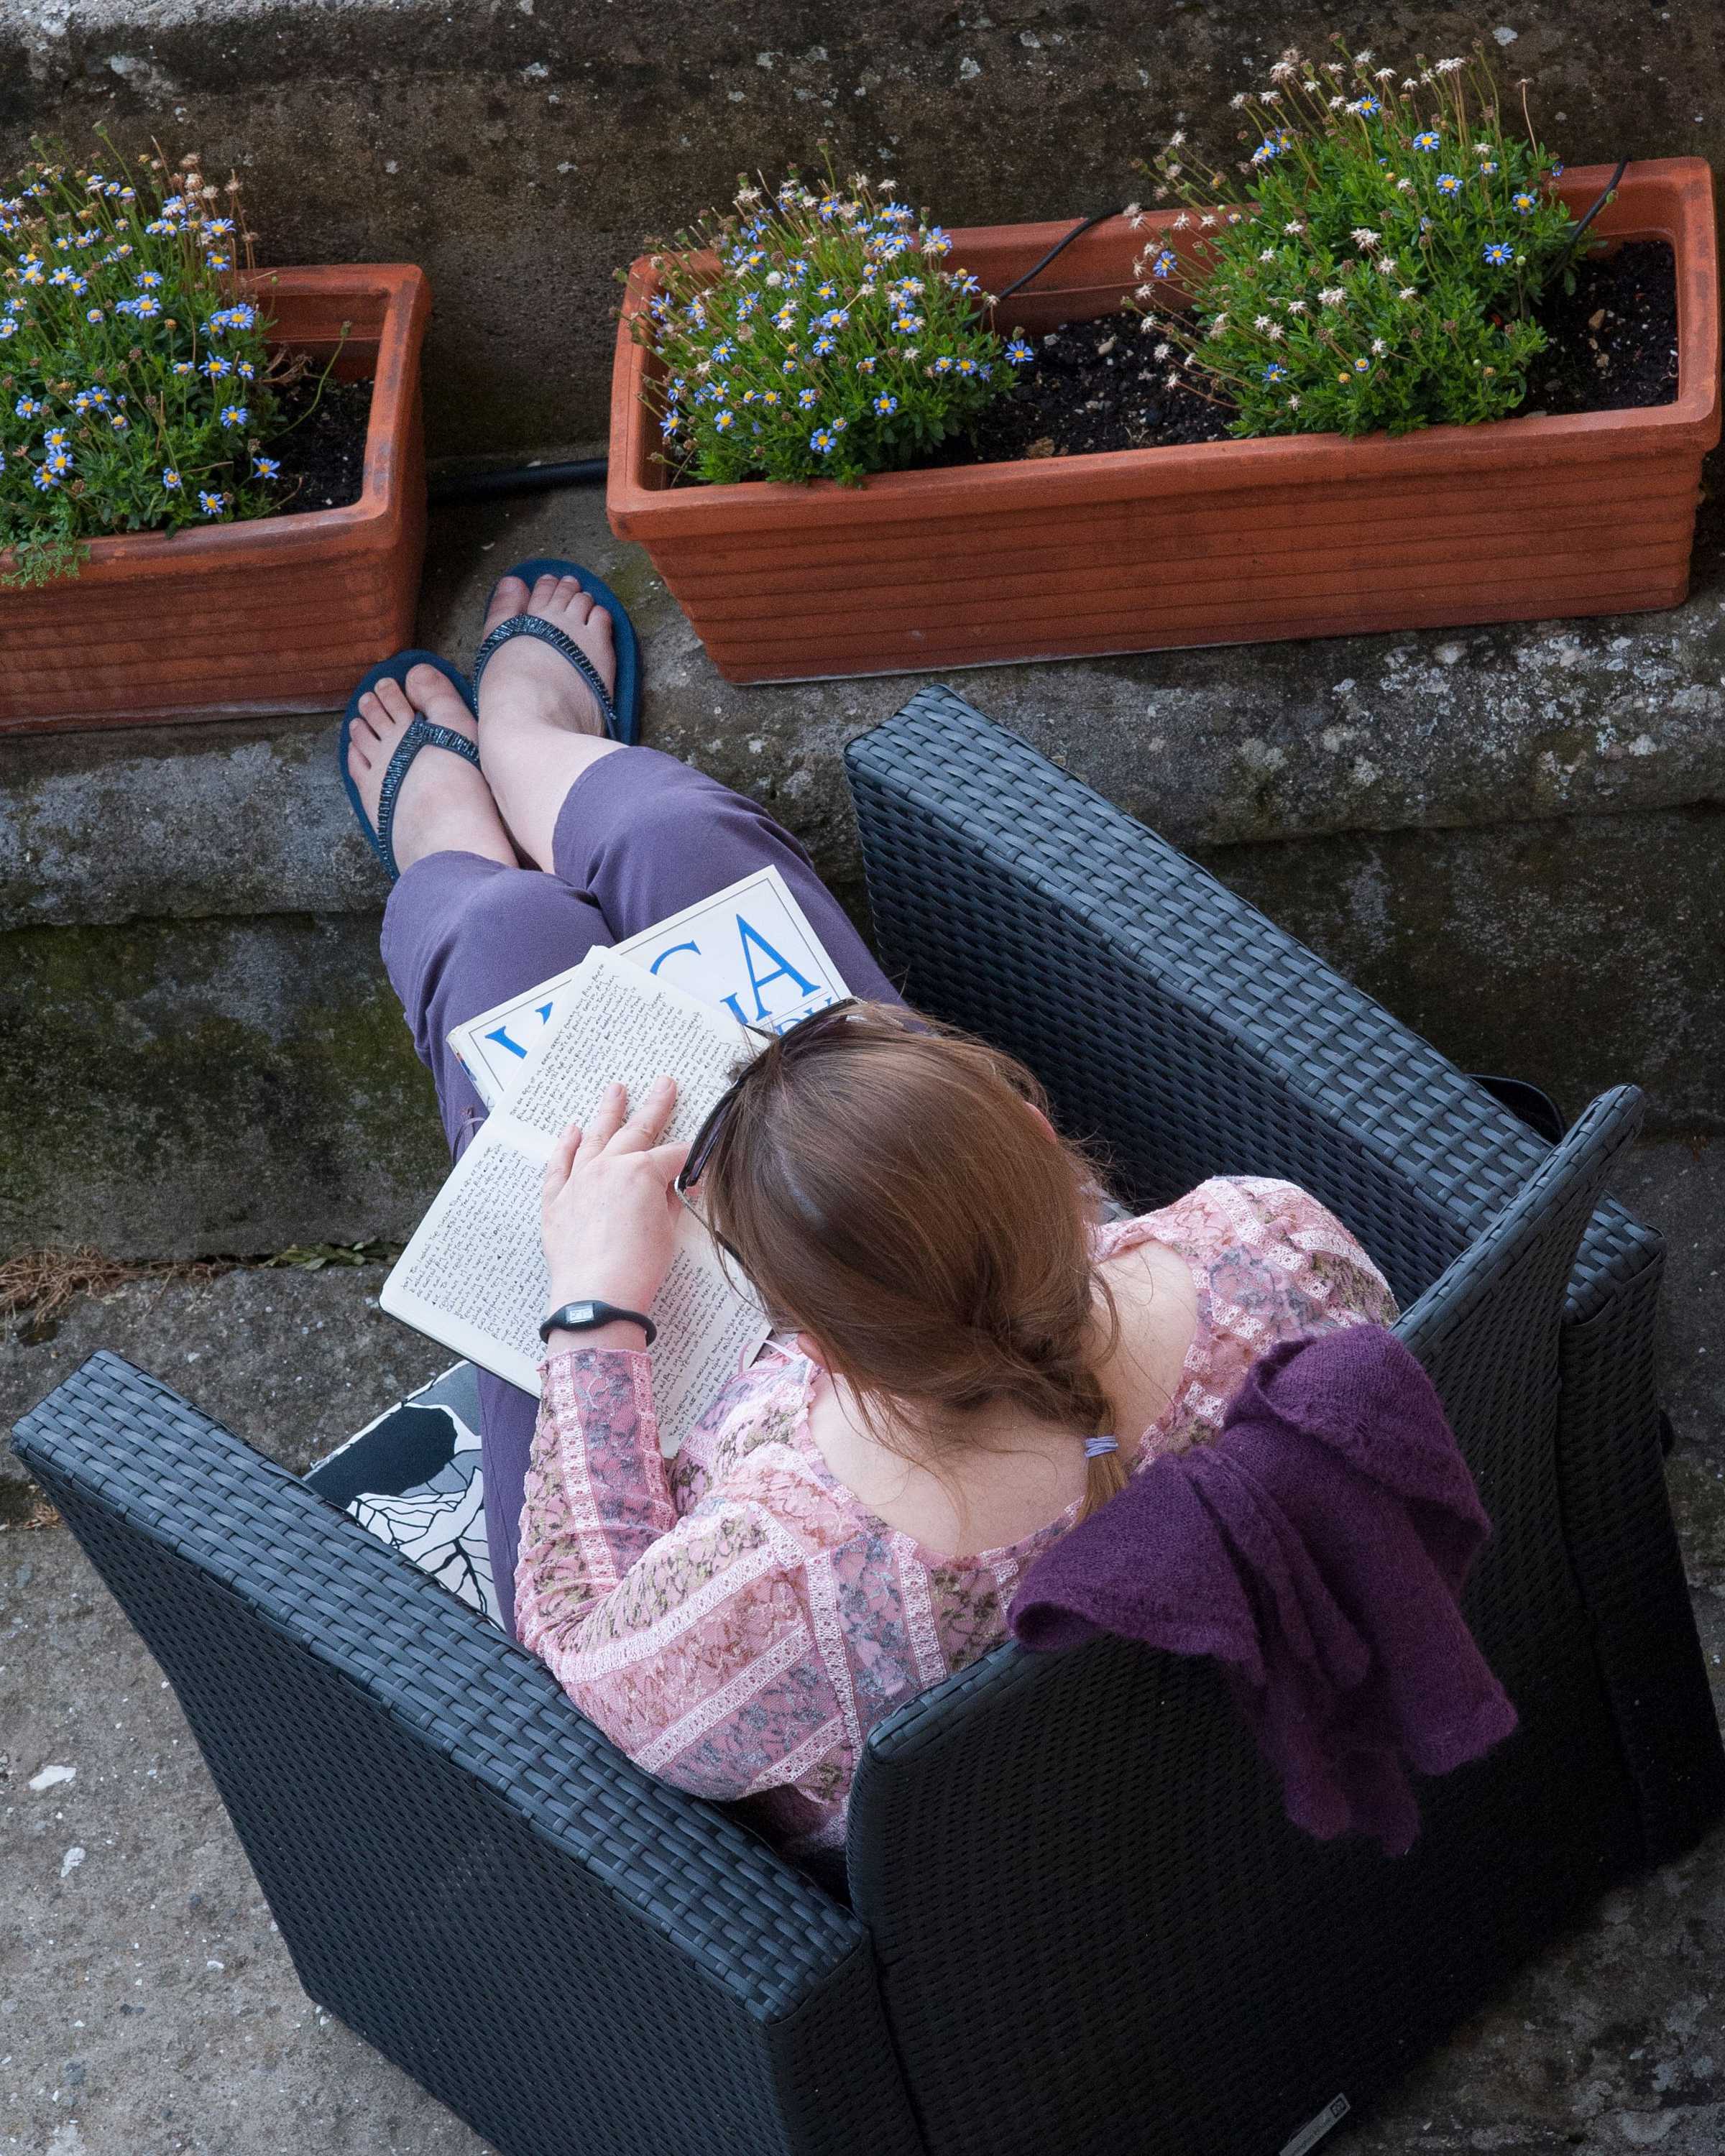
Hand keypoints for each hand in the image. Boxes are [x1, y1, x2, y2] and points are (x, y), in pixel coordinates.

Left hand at [540, 1076, 688, 1328]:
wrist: (596, 1297)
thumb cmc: (637, 1268)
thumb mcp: (667, 1232)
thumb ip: (672, 1201)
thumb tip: (679, 1187)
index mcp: (642, 1171)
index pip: (673, 1156)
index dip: (689, 1161)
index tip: (698, 1165)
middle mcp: (608, 1166)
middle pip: (636, 1130)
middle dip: (654, 1106)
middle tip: (664, 1084)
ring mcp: (579, 1180)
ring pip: (594, 1137)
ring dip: (607, 1112)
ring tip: (615, 1090)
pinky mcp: (556, 1200)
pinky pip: (559, 1164)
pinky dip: (565, 1145)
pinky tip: (572, 1129)